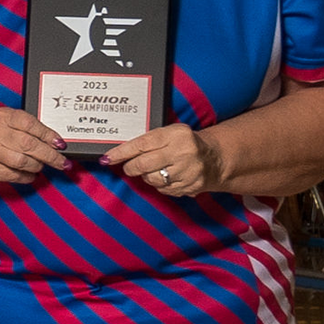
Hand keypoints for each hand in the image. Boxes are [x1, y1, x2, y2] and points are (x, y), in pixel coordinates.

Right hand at [0, 107, 69, 185]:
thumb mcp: (6, 124)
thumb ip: (28, 130)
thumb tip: (55, 143)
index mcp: (3, 116)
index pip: (31, 124)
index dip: (49, 135)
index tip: (60, 144)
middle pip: (29, 144)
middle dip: (50, 155)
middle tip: (61, 162)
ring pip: (23, 161)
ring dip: (37, 166)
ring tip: (41, 166)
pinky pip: (13, 175)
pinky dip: (26, 177)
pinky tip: (30, 175)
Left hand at [102, 122, 217, 197]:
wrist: (215, 158)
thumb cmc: (186, 143)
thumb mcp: (170, 133)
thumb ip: (147, 140)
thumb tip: (117, 153)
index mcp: (177, 135)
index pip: (142, 144)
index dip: (121, 152)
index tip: (108, 158)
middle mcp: (184, 152)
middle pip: (143, 164)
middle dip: (131, 167)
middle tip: (129, 166)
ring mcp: (188, 171)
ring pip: (151, 179)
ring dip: (146, 176)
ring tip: (155, 169)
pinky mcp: (190, 186)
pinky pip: (163, 190)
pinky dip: (160, 185)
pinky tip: (167, 176)